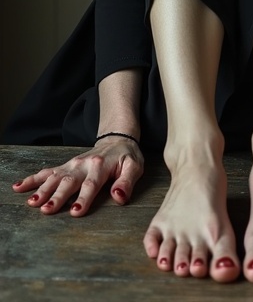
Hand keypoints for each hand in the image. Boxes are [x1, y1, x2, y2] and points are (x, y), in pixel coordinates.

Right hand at [11, 137, 143, 215]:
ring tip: (32, 202)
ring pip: (54, 177)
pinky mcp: (65, 166)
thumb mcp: (134, 167)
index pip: (91, 184)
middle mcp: (84, 164)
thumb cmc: (126, 156)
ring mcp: (72, 165)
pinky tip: (19, 187)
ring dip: (42, 189)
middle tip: (47, 210)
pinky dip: (32, 179)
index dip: (83, 199)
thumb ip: (127, 181)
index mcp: (101, 166)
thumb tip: (119, 197)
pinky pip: (47, 171)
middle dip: (58, 196)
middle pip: (69, 182)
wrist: (117, 139)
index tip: (75, 212)